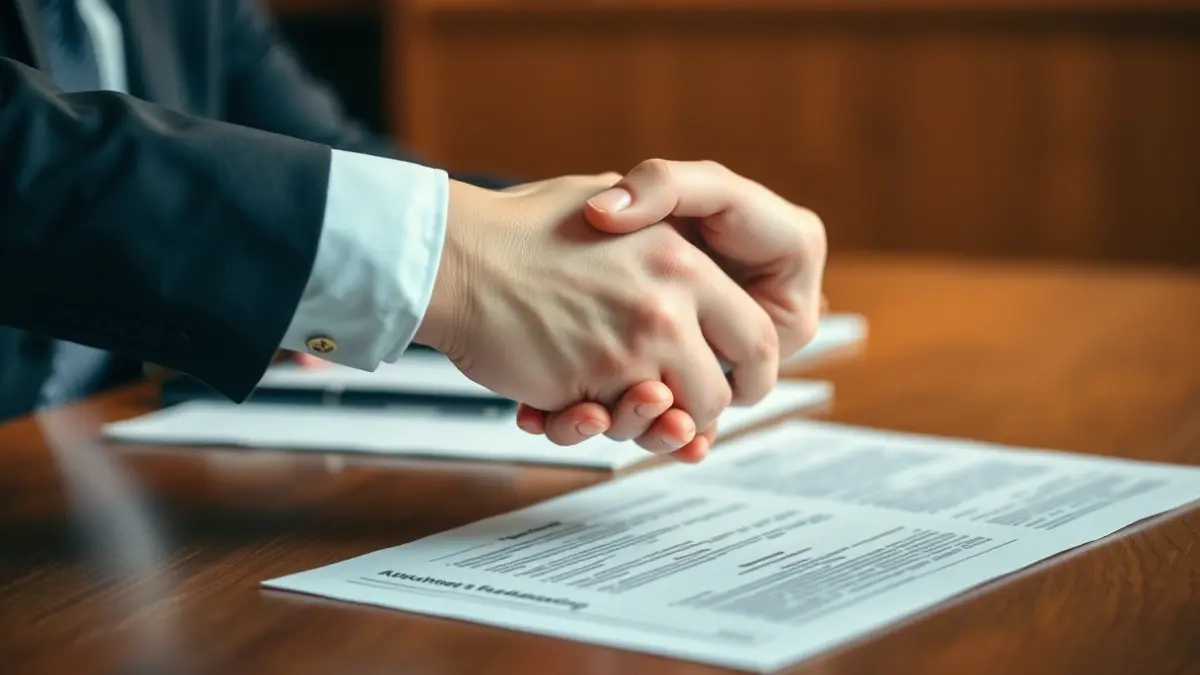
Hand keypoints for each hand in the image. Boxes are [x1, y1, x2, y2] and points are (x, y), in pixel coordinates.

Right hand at [413, 175, 780, 457]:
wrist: (457, 257)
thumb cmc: (519, 229)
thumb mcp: (607, 203)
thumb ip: (652, 224)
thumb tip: (674, 231)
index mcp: (684, 260)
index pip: (757, 333)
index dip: (752, 367)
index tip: (732, 377)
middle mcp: (668, 305)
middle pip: (726, 388)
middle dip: (705, 407)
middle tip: (679, 406)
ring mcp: (631, 348)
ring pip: (679, 418)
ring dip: (655, 422)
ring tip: (625, 402)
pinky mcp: (589, 382)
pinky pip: (617, 426)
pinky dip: (603, 424)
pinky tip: (585, 405)